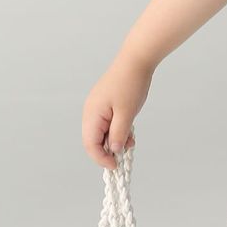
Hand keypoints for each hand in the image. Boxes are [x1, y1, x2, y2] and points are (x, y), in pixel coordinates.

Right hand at [82, 55, 153, 171]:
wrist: (136, 61)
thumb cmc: (130, 84)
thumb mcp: (126, 113)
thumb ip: (118, 134)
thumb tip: (113, 150)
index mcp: (92, 114)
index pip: (90, 145)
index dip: (101, 158)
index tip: (115, 165)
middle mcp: (91, 112)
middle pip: (94, 140)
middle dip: (109, 149)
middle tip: (126, 151)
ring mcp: (98, 108)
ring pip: (103, 133)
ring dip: (116, 140)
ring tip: (131, 140)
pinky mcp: (106, 105)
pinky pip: (108, 124)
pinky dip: (118, 130)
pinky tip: (129, 131)